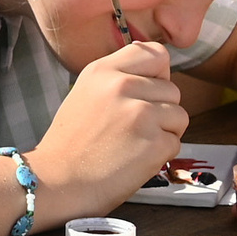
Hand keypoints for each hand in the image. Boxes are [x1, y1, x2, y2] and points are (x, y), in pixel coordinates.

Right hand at [29, 41, 186, 215]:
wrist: (56, 181)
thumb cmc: (71, 143)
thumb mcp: (86, 93)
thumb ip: (119, 79)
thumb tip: (159, 78)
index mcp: (103, 70)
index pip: (156, 54)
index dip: (157, 76)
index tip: (143, 94)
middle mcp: (123, 85)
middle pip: (173, 89)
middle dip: (160, 110)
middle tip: (131, 129)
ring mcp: (141, 114)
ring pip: (180, 116)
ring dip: (164, 132)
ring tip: (133, 144)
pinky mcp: (154, 142)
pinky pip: (176, 142)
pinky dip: (161, 154)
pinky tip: (134, 159)